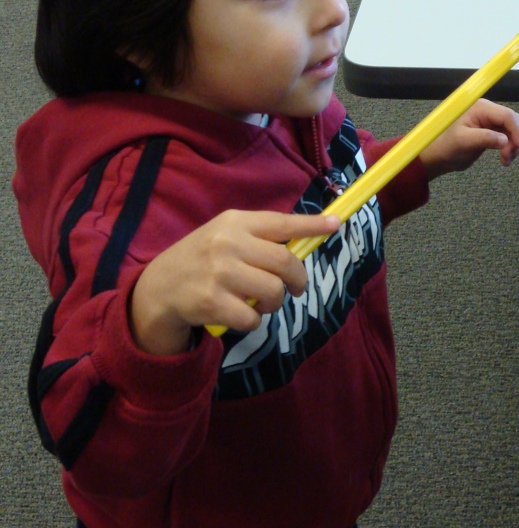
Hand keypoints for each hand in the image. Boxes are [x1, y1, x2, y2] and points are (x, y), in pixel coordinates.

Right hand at [129, 210, 341, 354]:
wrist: (157, 289)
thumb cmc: (202, 260)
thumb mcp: (225, 236)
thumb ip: (259, 238)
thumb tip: (303, 244)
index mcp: (234, 222)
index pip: (281, 222)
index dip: (311, 225)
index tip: (336, 224)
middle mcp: (227, 243)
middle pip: (285, 262)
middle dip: (298, 280)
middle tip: (296, 288)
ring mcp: (219, 273)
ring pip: (273, 291)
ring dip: (274, 303)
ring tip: (259, 301)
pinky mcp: (212, 303)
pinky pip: (254, 318)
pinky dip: (253, 321)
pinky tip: (239, 313)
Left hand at [419, 99, 518, 179]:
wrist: (439, 156)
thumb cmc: (447, 147)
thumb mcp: (464, 142)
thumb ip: (484, 138)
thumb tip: (505, 140)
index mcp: (480, 108)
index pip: (506, 115)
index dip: (516, 130)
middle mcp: (487, 111)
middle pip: (512, 121)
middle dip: (515, 138)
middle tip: (508, 156)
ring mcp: (489, 120)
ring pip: (512, 130)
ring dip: (513, 145)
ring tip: (505, 160)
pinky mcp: (491, 131)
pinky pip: (507, 136)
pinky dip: (509, 147)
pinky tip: (504, 159)